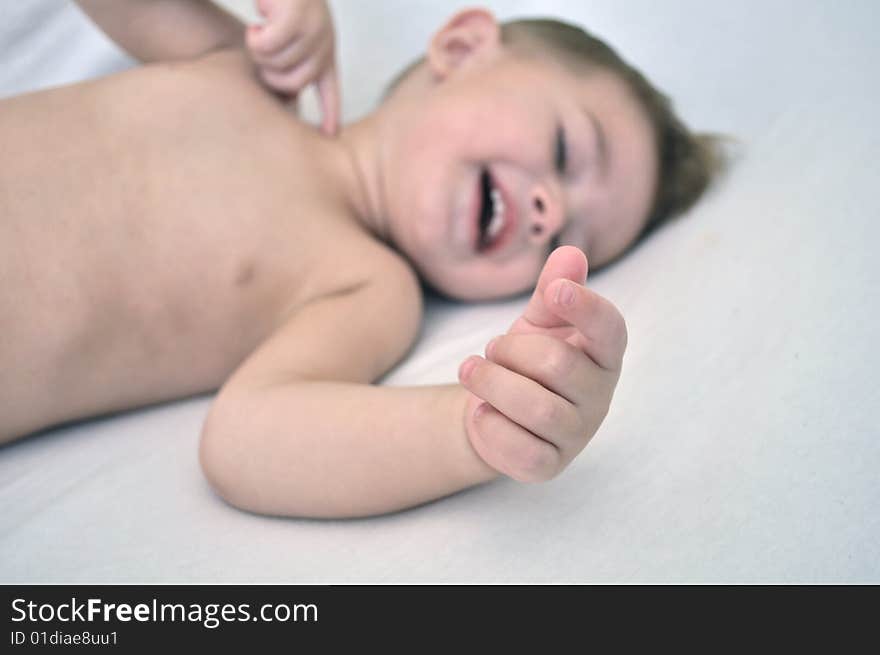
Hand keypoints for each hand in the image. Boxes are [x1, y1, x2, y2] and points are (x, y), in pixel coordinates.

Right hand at [246, 0, 339, 134]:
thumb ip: (289, 57)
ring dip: (258, 48)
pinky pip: (267, 45)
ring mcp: (316, 29)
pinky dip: (254, 36)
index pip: (330, 88)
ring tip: (262, 27)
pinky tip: (257, 20)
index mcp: (326, 48)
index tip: (330, 135)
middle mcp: (326, 41)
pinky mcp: (299, 17)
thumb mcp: (289, 31)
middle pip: (292, 84)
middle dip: (267, 72)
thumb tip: (282, 90)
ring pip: (276, 63)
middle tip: (260, 49)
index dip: (330, 112)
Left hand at [458, 246, 627, 481]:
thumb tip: (570, 253)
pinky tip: (481, 412)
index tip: (555, 291)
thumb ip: (553, 289)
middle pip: (557, 364)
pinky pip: (519, 447)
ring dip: (491, 383)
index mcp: (602, 354)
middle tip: (491, 349)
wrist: (491, 412)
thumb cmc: (523, 362)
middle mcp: (598, 396)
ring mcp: (576, 434)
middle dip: (510, 350)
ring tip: (472, 372)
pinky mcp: (548, 465)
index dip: (586, 307)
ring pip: (535, 407)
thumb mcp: (536, 321)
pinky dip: (489, 425)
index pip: (610, 329)